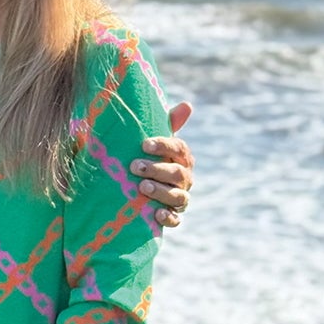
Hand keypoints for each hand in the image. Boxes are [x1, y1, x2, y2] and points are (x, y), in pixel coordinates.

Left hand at [133, 100, 194, 228]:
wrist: (139, 190)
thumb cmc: (147, 158)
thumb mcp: (153, 141)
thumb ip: (168, 123)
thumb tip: (188, 104)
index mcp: (182, 157)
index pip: (178, 148)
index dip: (163, 146)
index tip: (144, 144)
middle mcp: (185, 177)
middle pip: (177, 173)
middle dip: (157, 169)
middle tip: (134, 166)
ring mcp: (180, 198)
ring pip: (178, 196)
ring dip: (161, 191)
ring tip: (142, 187)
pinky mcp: (174, 216)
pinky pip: (176, 219)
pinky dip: (168, 217)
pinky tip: (156, 213)